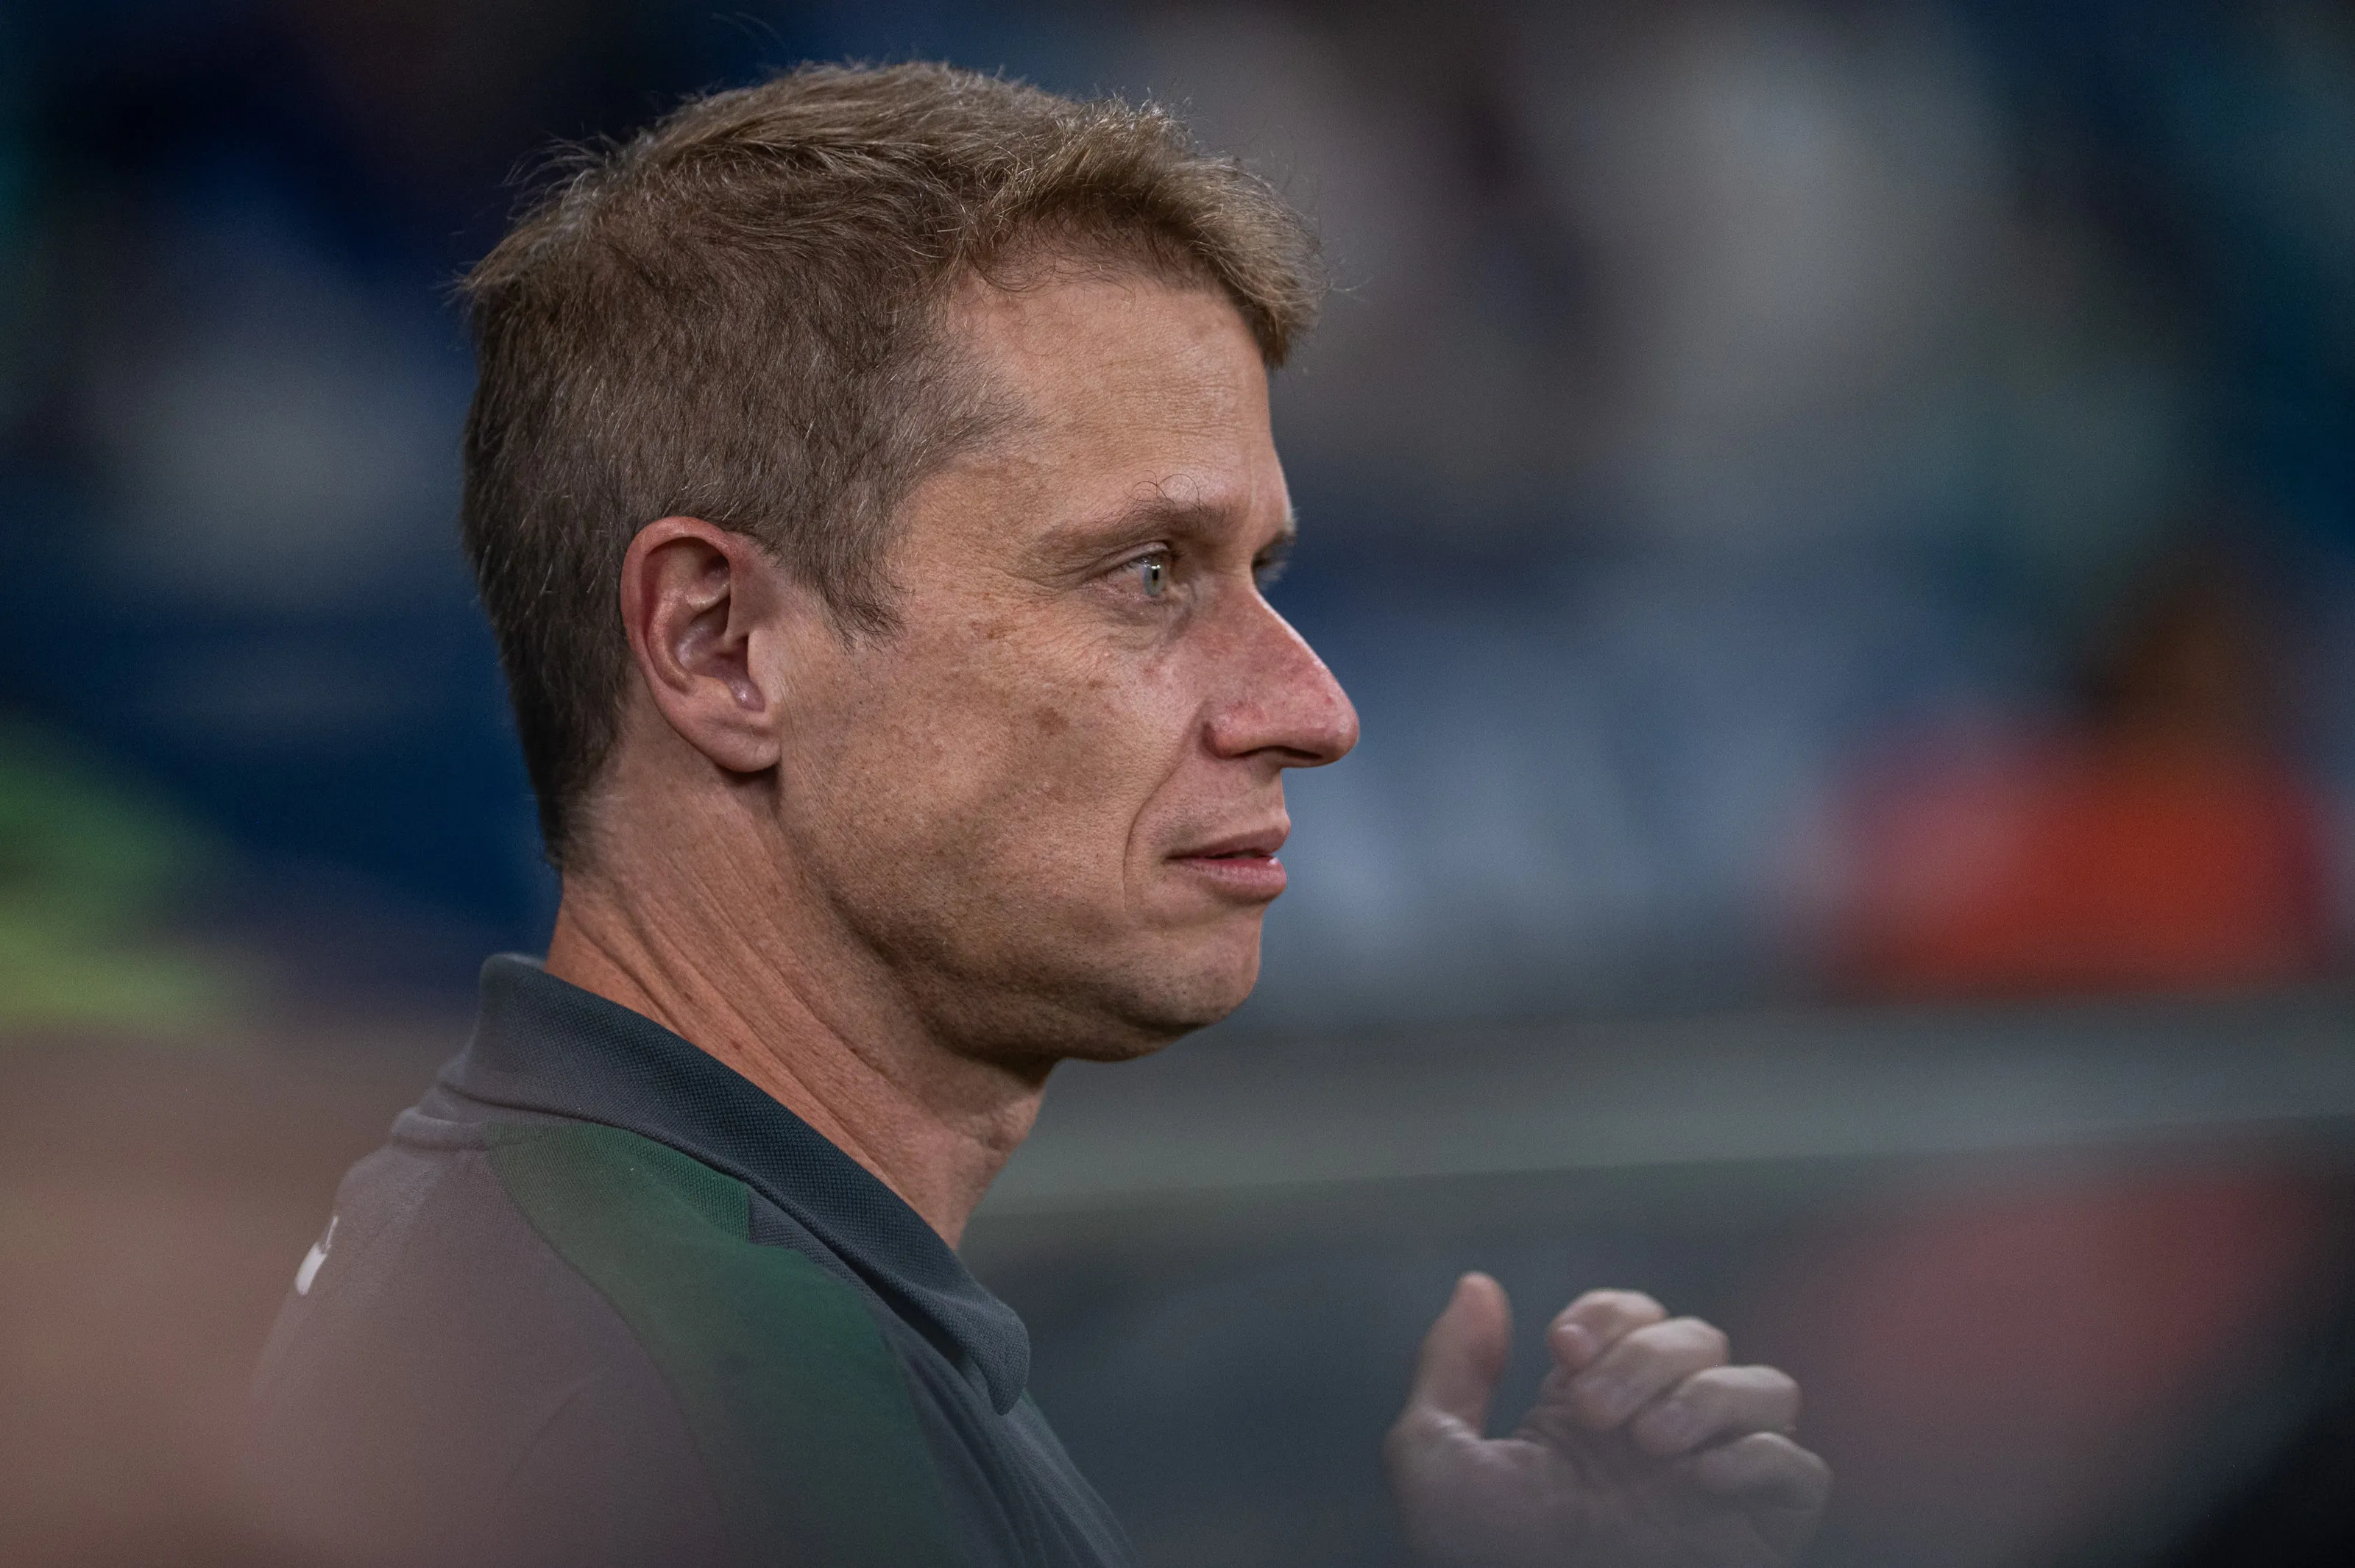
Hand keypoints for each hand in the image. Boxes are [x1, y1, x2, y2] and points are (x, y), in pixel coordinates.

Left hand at [1384, 1275, 1829, 1567]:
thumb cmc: (1483, 1561)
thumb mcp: (1435, 1461)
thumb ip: (1451, 1368)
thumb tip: (1477, 1285)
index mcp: (1594, 1412)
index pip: (1636, 1316)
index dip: (1610, 1313)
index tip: (1564, 1348)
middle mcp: (1662, 1434)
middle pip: (1700, 1337)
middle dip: (1646, 1356)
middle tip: (1597, 1415)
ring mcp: (1717, 1480)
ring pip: (1768, 1387)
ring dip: (1709, 1395)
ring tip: (1652, 1445)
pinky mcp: (1760, 1532)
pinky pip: (1802, 1470)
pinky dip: (1761, 1456)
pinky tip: (1700, 1478)